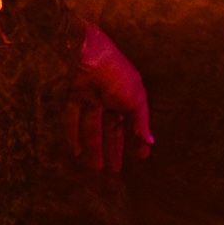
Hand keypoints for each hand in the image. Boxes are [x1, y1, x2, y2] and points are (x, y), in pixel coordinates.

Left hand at [67, 21, 153, 173]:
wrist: (90, 54)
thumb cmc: (117, 75)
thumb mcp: (135, 99)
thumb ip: (140, 122)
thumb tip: (150, 142)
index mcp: (127, 95)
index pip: (131, 122)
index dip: (134, 139)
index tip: (139, 157)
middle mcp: (109, 97)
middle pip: (111, 127)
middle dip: (113, 148)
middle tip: (114, 170)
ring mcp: (90, 96)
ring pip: (92, 126)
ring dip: (93, 147)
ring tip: (95, 168)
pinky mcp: (73, 96)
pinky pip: (73, 118)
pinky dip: (74, 134)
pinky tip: (76, 151)